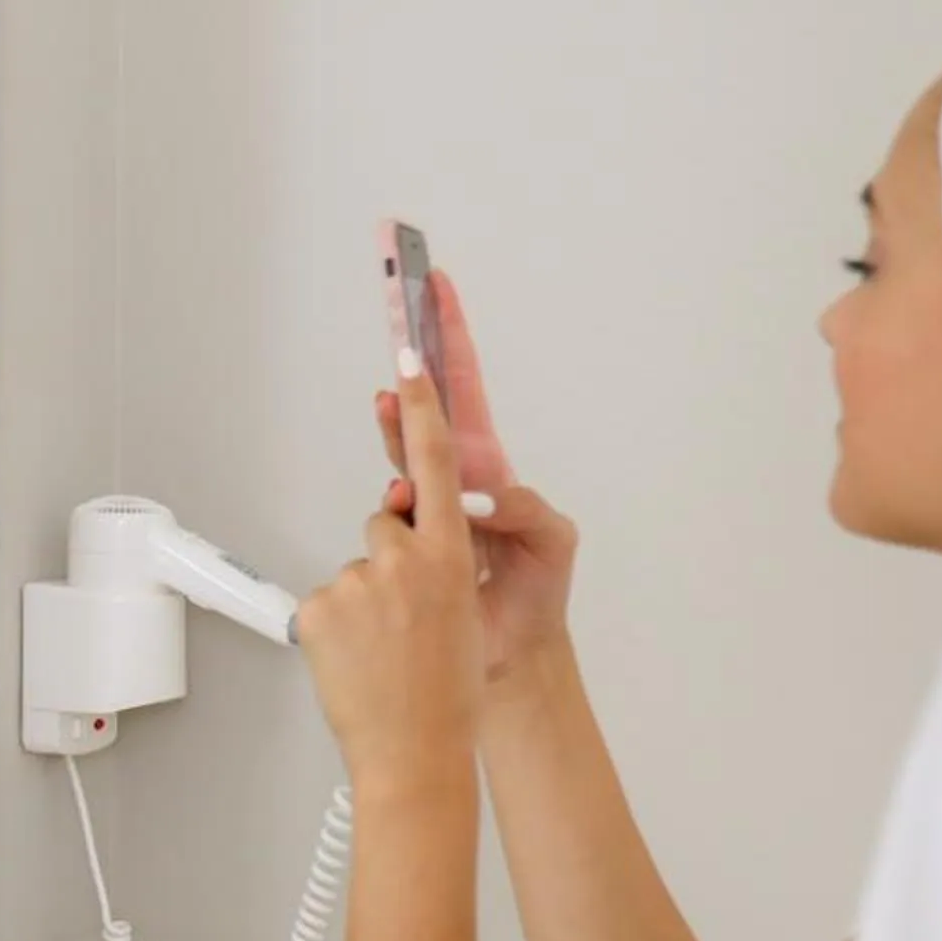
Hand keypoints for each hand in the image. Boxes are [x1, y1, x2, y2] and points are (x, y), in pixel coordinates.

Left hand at [300, 353, 486, 800]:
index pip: (439, 464)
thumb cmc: (445, 691)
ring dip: (366, 601)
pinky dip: (337, 628)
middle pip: (386, 521)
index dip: (423, 407)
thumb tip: (397, 534)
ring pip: (358, 567)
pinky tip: (359, 663)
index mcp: (455, 557)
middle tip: (405, 619)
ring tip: (385, 652)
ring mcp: (360, 583)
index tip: (410, 354)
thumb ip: (431, 561)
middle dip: (392, 557)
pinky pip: (326, 600)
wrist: (417, 753)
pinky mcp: (319, 607)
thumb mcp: (458, 612)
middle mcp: (408, 561)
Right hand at [372, 268, 577, 682]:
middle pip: (421, 398)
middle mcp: (450, 475)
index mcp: (488, 464)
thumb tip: (476, 494)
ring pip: (399, 445)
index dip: (450, 335)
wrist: (509, 652)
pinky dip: (390, 487)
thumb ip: (523, 509)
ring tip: (392, 401)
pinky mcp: (403, 536)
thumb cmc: (536, 596)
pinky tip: (400, 489)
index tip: (433, 288)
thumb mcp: (554, 540)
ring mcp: (424, 503)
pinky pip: (387, 500)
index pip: (465, 385)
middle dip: (407, 348)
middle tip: (394, 302)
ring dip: (394, 422)